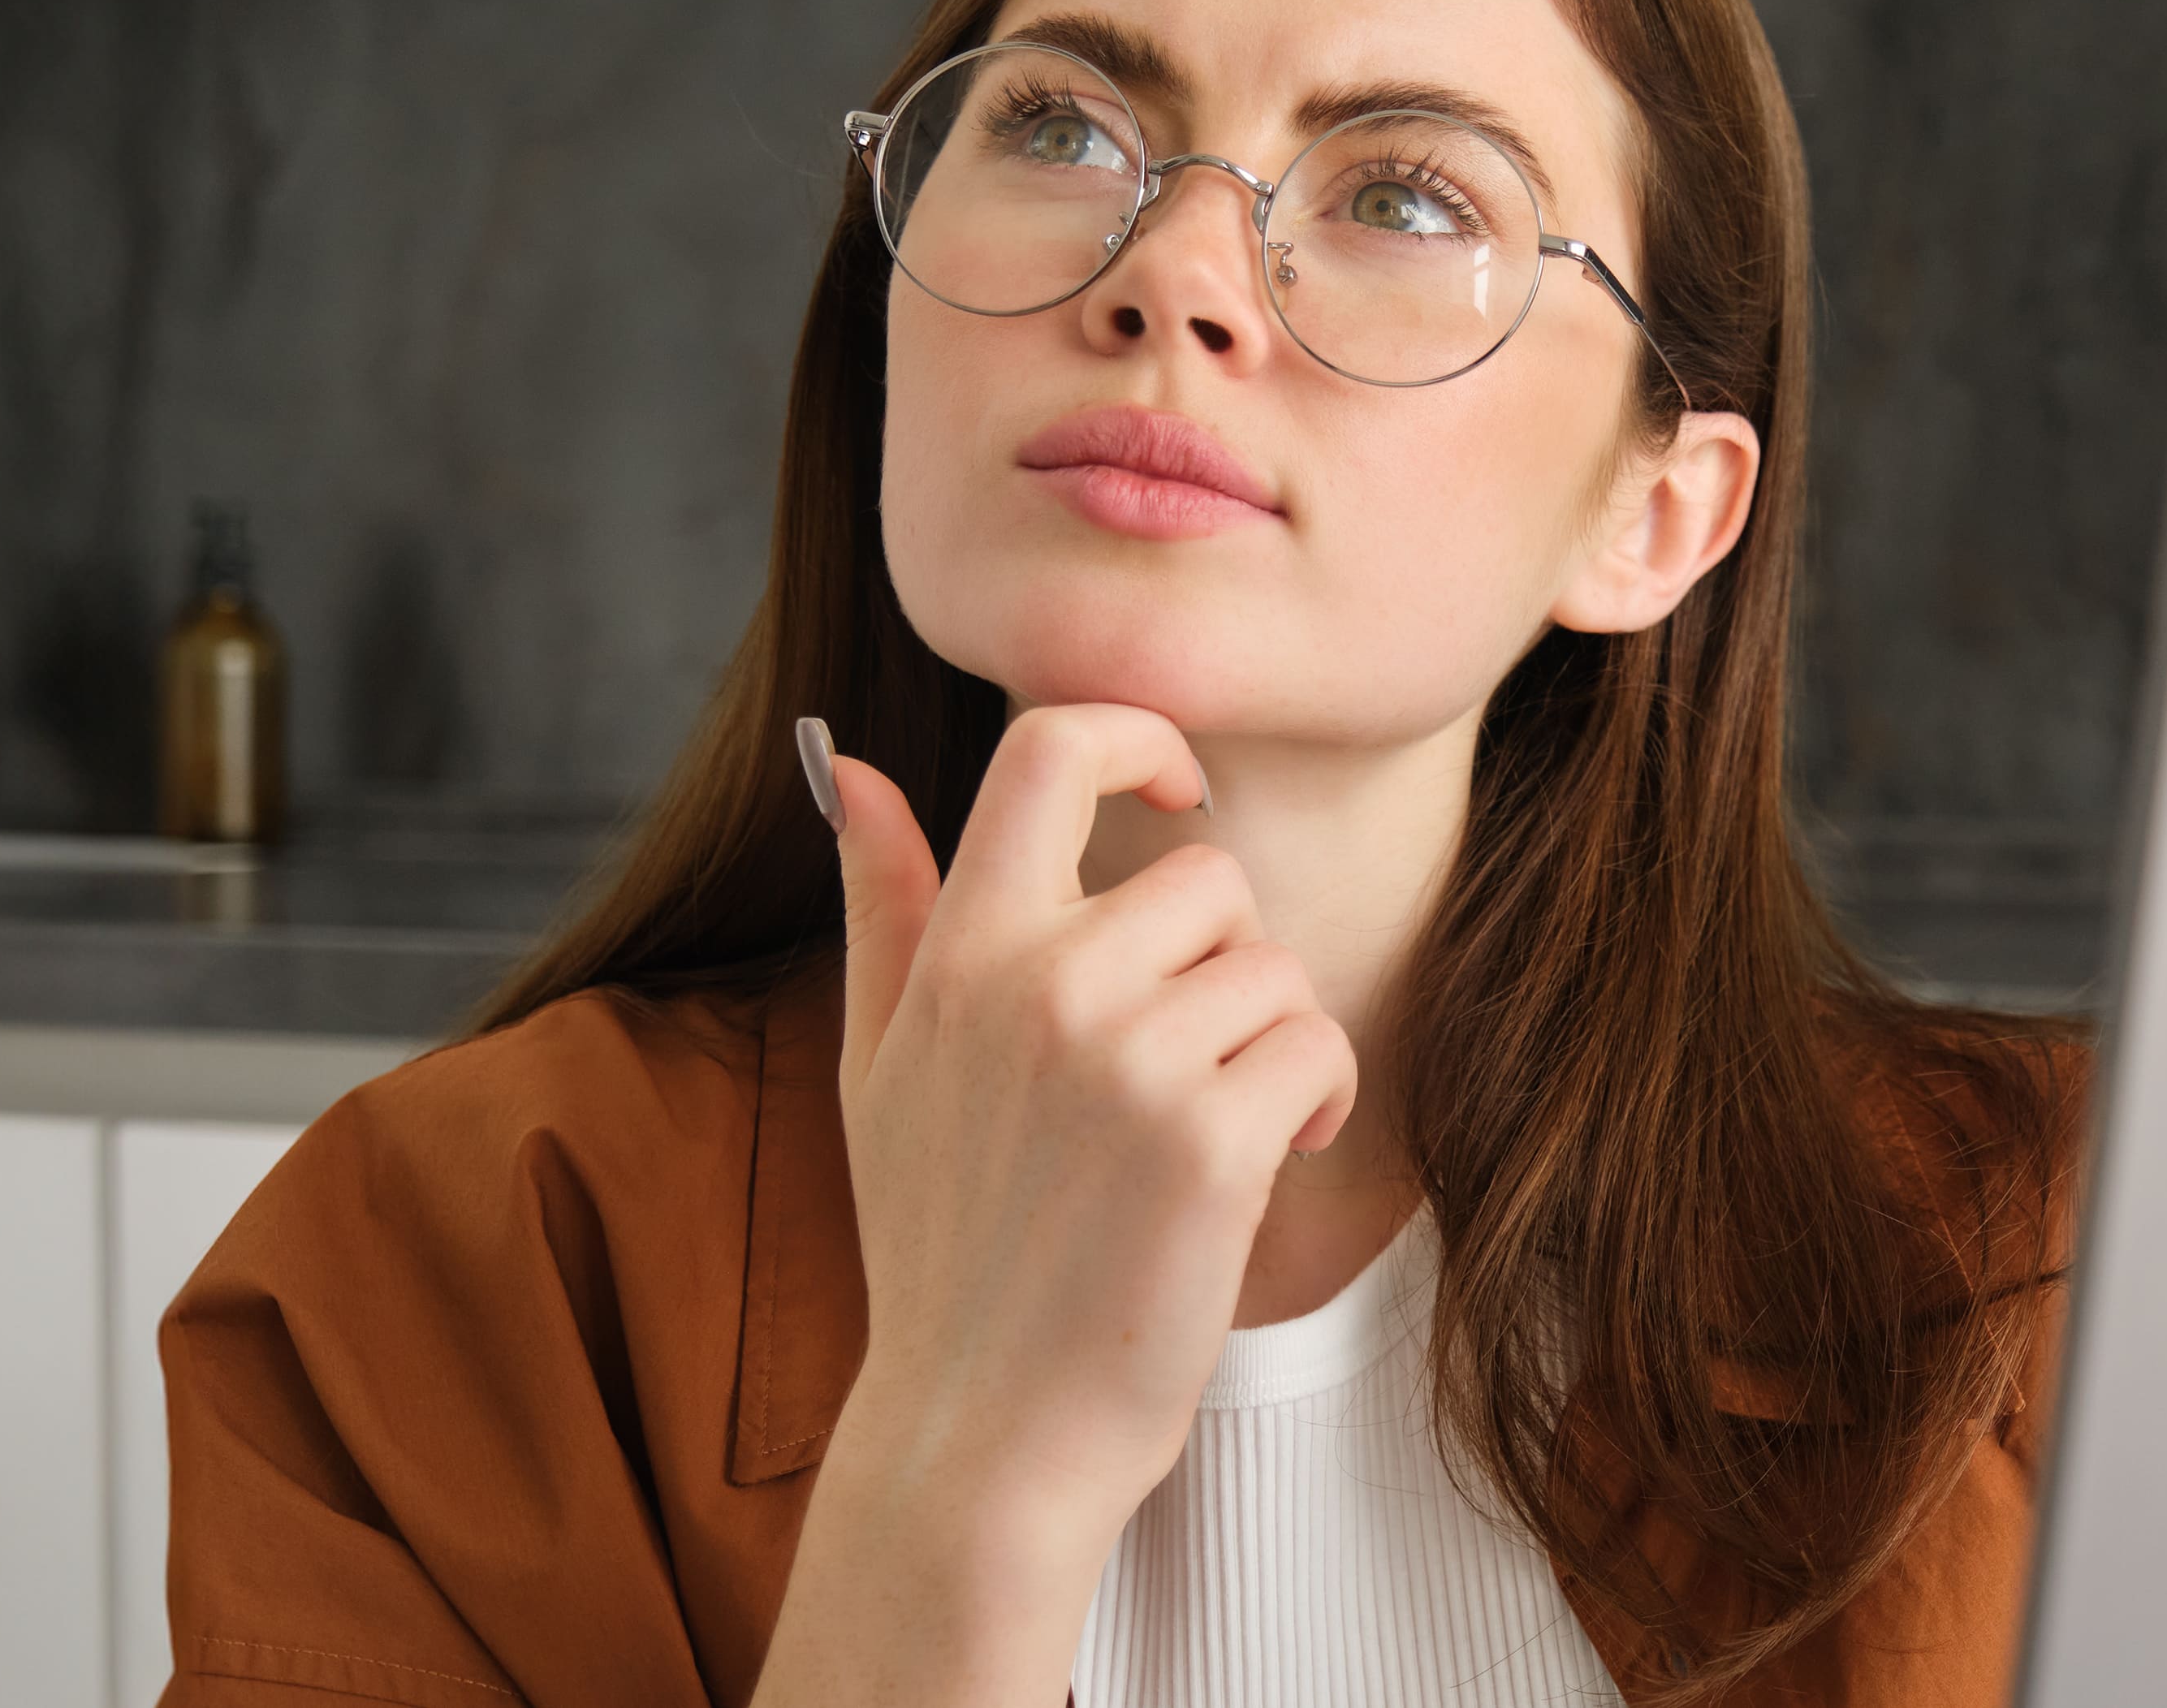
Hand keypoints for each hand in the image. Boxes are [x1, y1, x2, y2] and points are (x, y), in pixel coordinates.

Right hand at [814, 703, 1357, 1549]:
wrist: (986, 1428)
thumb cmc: (941, 1246)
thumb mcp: (881, 1065)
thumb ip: (884, 906)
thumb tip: (848, 769)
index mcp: (960, 953)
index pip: (1049, 751)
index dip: (1137, 737)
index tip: (1177, 787)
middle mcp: (1039, 985)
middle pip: (1208, 879)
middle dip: (1224, 965)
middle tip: (1188, 1064)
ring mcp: (1127, 1060)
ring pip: (1275, 968)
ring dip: (1271, 1044)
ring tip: (1212, 1129)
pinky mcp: (1212, 1138)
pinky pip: (1318, 1044)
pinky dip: (1313, 1101)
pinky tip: (1264, 1161)